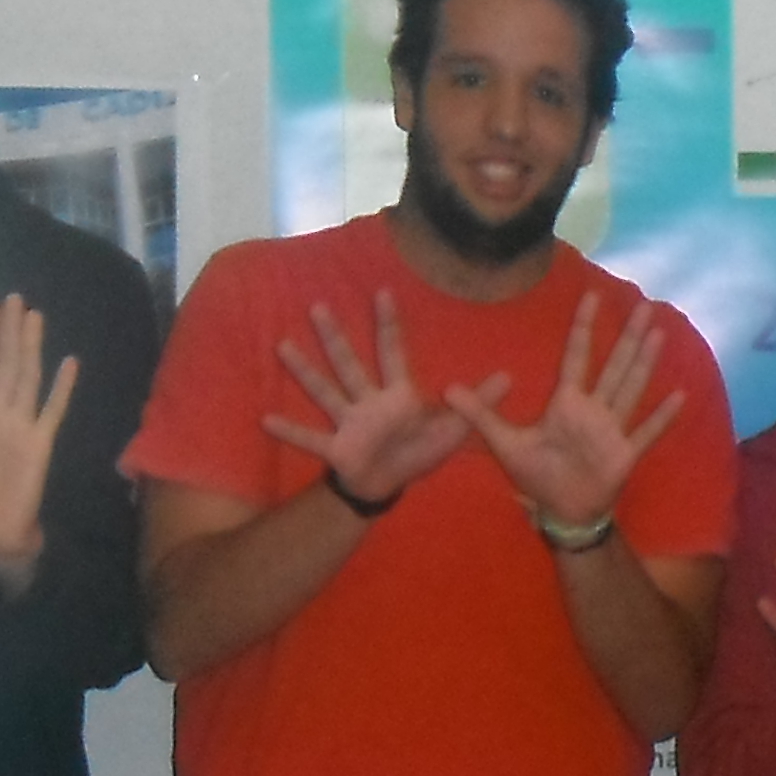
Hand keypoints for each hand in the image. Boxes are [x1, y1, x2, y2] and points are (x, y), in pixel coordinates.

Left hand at [0, 295, 76, 592]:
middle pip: (5, 363)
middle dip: (8, 331)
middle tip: (14, 298)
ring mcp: (20, 427)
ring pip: (26, 377)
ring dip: (30, 347)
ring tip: (34, 316)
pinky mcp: (38, 445)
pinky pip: (52, 411)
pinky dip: (61, 388)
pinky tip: (70, 363)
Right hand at [259, 291, 473, 514]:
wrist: (389, 486)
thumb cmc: (418, 452)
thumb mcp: (454, 430)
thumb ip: (478, 403)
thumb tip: (510, 376)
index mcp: (398, 395)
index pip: (393, 352)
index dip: (389, 324)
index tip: (382, 290)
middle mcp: (369, 402)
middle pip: (349, 364)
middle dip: (335, 338)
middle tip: (318, 305)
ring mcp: (349, 423)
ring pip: (325, 392)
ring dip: (305, 372)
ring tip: (283, 346)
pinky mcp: (336, 449)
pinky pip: (310, 439)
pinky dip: (290, 431)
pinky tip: (264, 419)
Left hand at [449, 292, 685, 533]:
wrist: (562, 512)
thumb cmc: (538, 476)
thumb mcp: (505, 443)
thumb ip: (481, 415)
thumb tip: (448, 389)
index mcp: (567, 403)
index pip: (577, 356)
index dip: (583, 327)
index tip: (592, 295)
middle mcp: (594, 409)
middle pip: (614, 365)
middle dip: (628, 337)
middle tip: (643, 305)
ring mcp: (612, 430)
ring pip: (632, 388)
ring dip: (645, 363)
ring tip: (659, 335)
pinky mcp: (625, 454)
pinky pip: (646, 432)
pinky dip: (661, 416)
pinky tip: (679, 395)